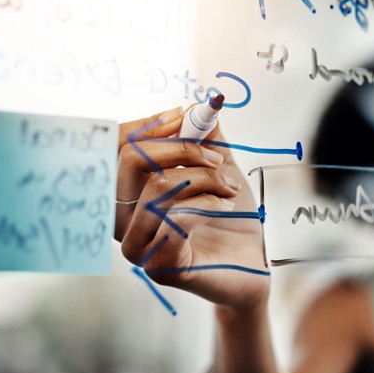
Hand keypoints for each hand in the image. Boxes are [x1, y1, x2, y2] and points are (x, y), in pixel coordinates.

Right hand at [114, 107, 268, 308]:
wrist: (256, 263)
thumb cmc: (232, 220)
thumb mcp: (218, 168)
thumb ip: (205, 137)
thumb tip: (197, 106)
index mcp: (130, 193)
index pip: (117, 148)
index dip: (149, 126)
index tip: (186, 116)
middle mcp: (124, 220)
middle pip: (130, 161)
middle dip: (181, 148)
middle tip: (216, 157)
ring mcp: (138, 245)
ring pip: (157, 187)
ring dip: (203, 178)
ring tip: (229, 187)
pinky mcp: (160, 266)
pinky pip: (176, 218)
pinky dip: (206, 202)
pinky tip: (224, 205)